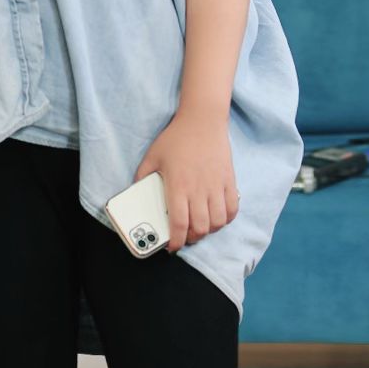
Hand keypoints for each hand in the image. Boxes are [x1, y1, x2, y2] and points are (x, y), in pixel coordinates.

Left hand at [135, 110, 238, 251]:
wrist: (202, 120)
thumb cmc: (176, 138)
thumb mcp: (152, 156)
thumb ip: (143, 176)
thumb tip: (136, 192)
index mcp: (178, 186)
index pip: (178, 223)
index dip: (175, 241)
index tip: (171, 247)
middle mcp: (199, 190)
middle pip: (200, 228)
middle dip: (191, 238)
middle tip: (184, 235)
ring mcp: (216, 186)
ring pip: (217, 223)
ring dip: (208, 230)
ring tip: (200, 226)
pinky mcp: (229, 181)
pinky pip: (232, 209)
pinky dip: (226, 219)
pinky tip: (217, 216)